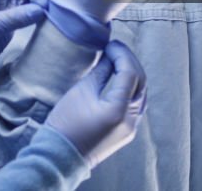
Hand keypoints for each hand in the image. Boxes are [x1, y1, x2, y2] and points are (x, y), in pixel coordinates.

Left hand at [0, 0, 47, 76]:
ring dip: (38, 3)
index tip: (44, 6)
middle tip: (49, 10)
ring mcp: (3, 8)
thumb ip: (15, 17)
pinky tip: (43, 20)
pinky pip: (25, 12)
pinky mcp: (7, 22)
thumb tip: (41, 9)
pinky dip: (35, 14)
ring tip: (49, 15)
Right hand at [45, 41, 146, 168]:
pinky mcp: (126, 132)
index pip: (130, 73)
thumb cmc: (65, 123)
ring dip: (133, 75)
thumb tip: (110, 57)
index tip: (110, 44)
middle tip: (116, 48)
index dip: (121, 54)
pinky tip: (120, 79)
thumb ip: (101, 72)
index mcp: (118, 110)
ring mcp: (131, 128)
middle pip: (140, 83)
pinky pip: (136, 105)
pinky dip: (131, 89)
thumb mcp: (81, 92)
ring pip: (141, 94)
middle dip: (129, 62)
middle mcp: (130, 120)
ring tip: (118, 60)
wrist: (60, 156)